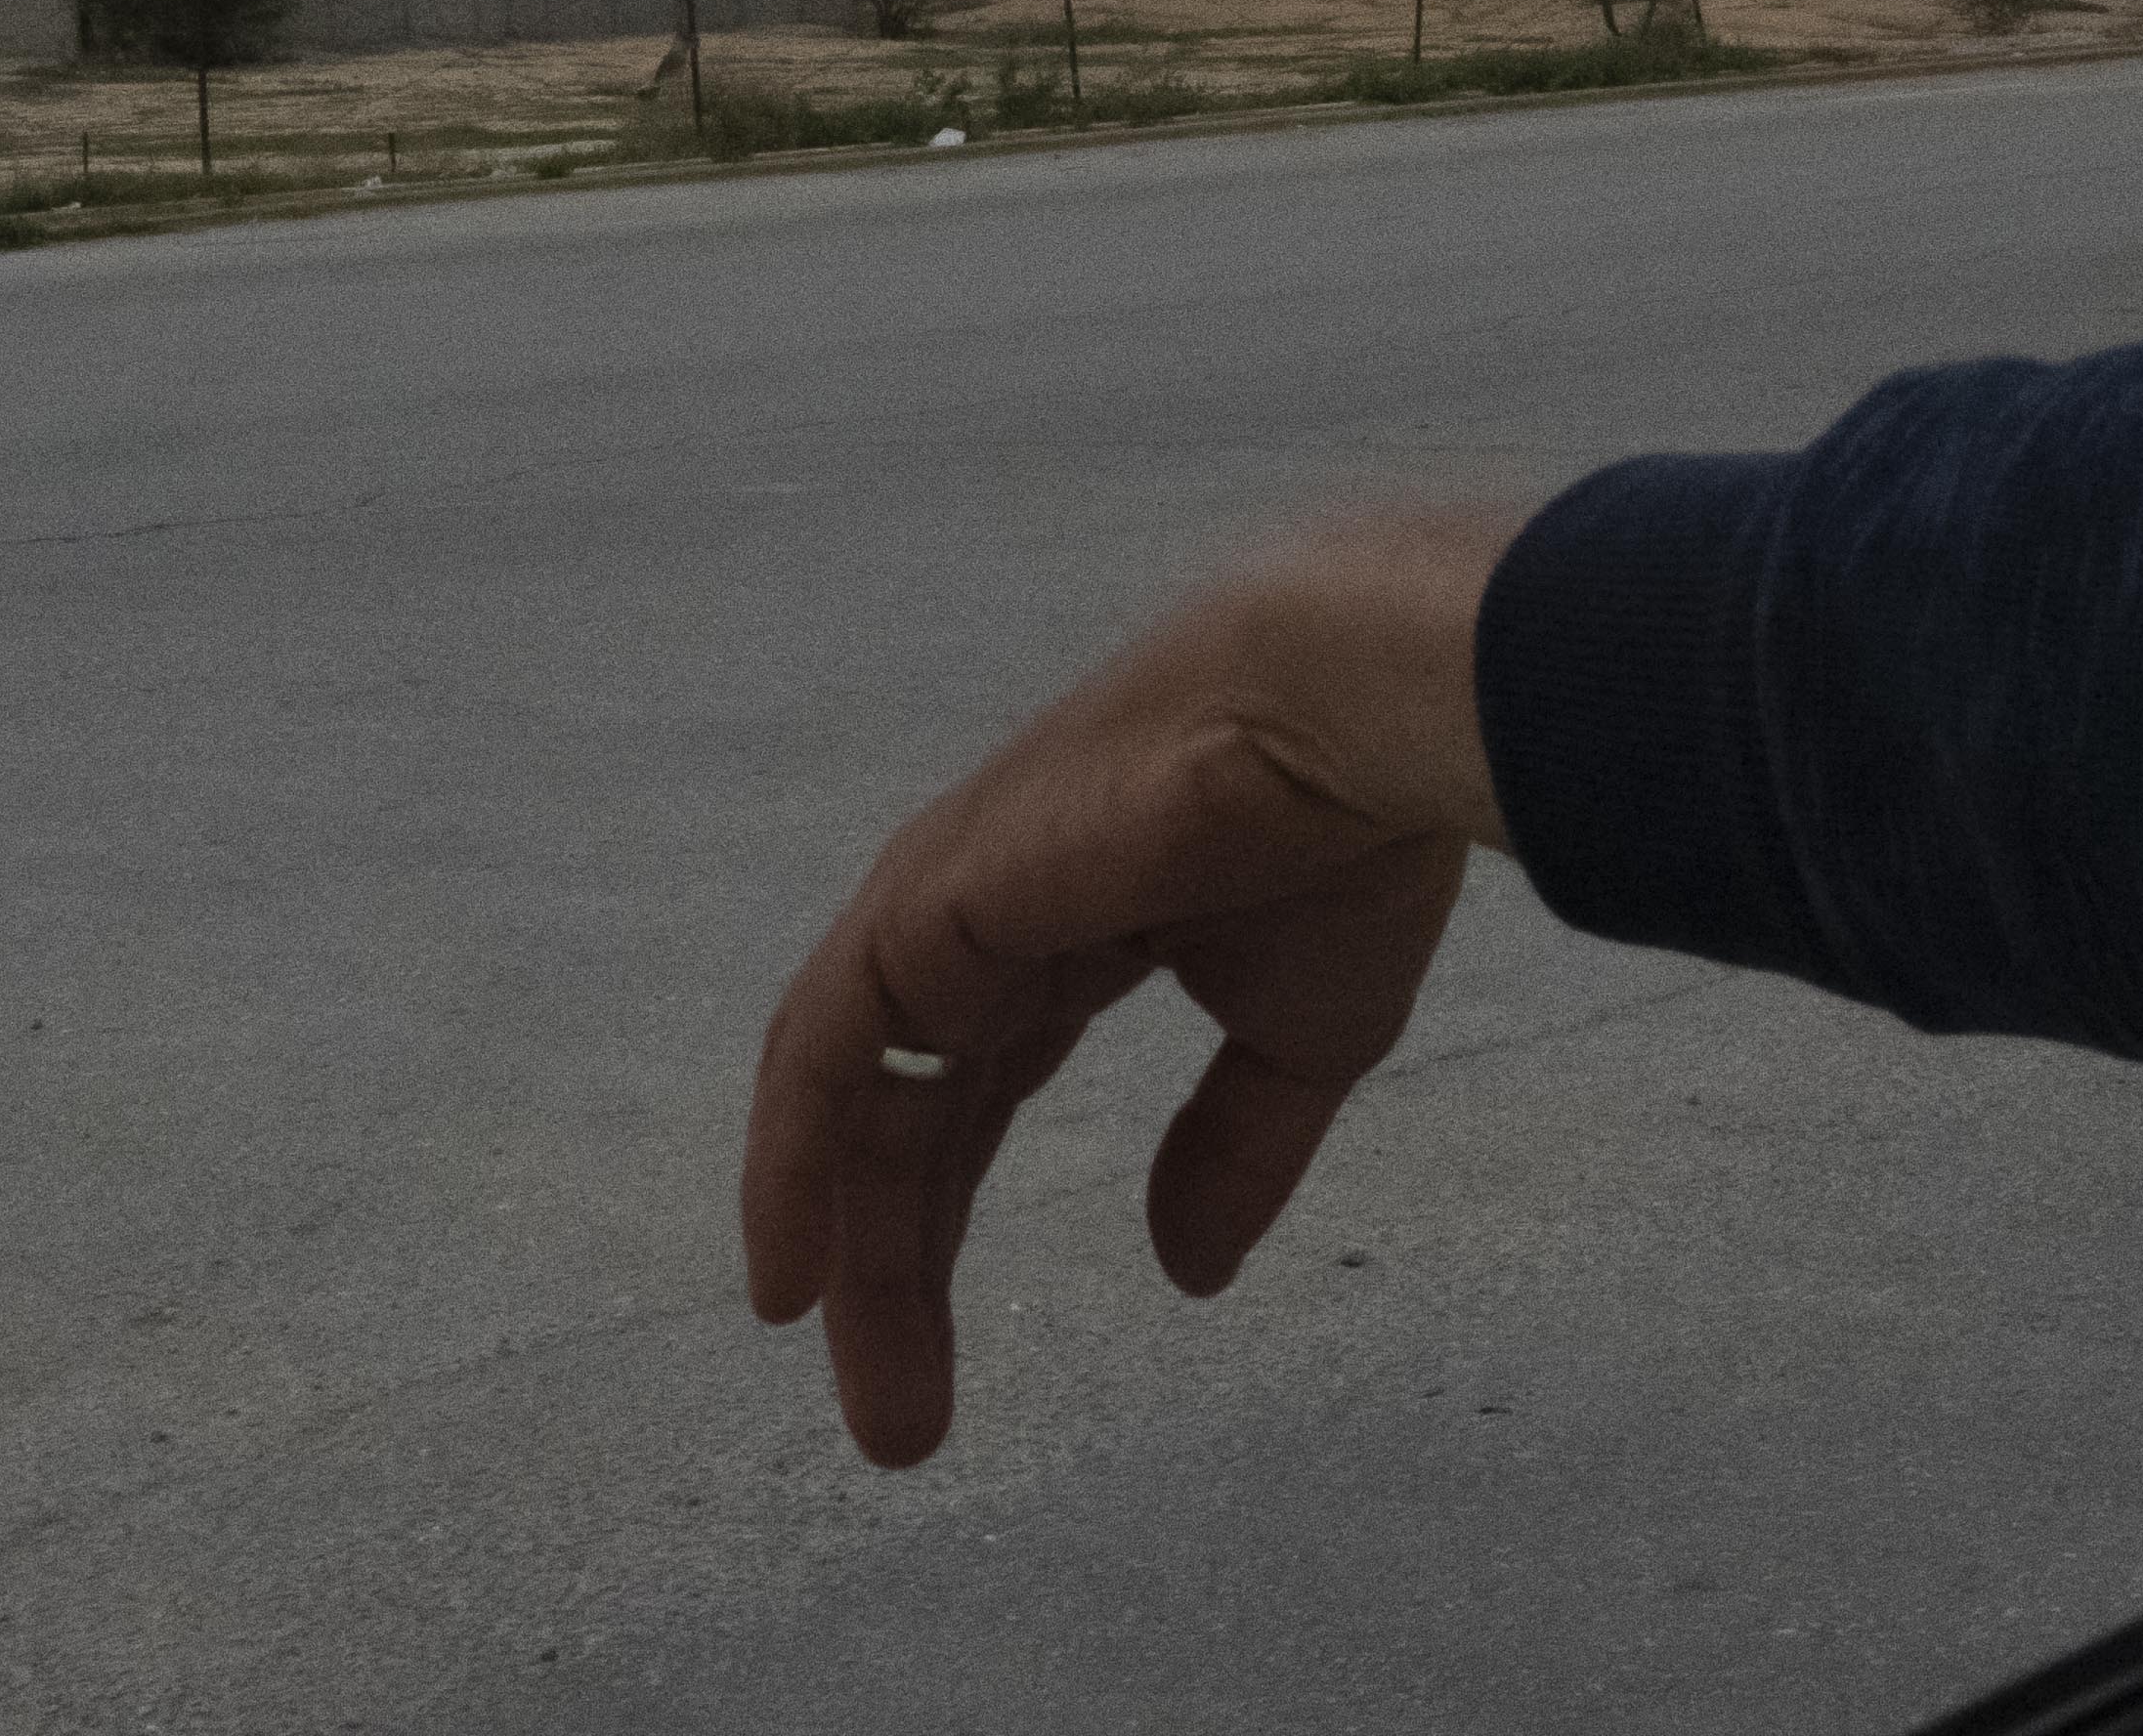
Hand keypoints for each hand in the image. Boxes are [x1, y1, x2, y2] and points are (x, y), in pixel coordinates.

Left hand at [740, 506, 1520, 1465]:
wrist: (1352, 717)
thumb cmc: (1343, 842)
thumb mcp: (1299, 1037)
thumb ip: (1230, 1147)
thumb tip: (1181, 1270)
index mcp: (1068, 931)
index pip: (973, 1095)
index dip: (939, 1219)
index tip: (926, 1358)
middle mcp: (982, 920)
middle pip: (905, 1117)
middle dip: (896, 1270)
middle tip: (905, 1425)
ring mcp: (943, 904)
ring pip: (855, 1099)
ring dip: (848, 1245)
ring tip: (865, 1391)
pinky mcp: (927, 904)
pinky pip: (828, 1051)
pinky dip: (793, 1158)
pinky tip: (791, 1273)